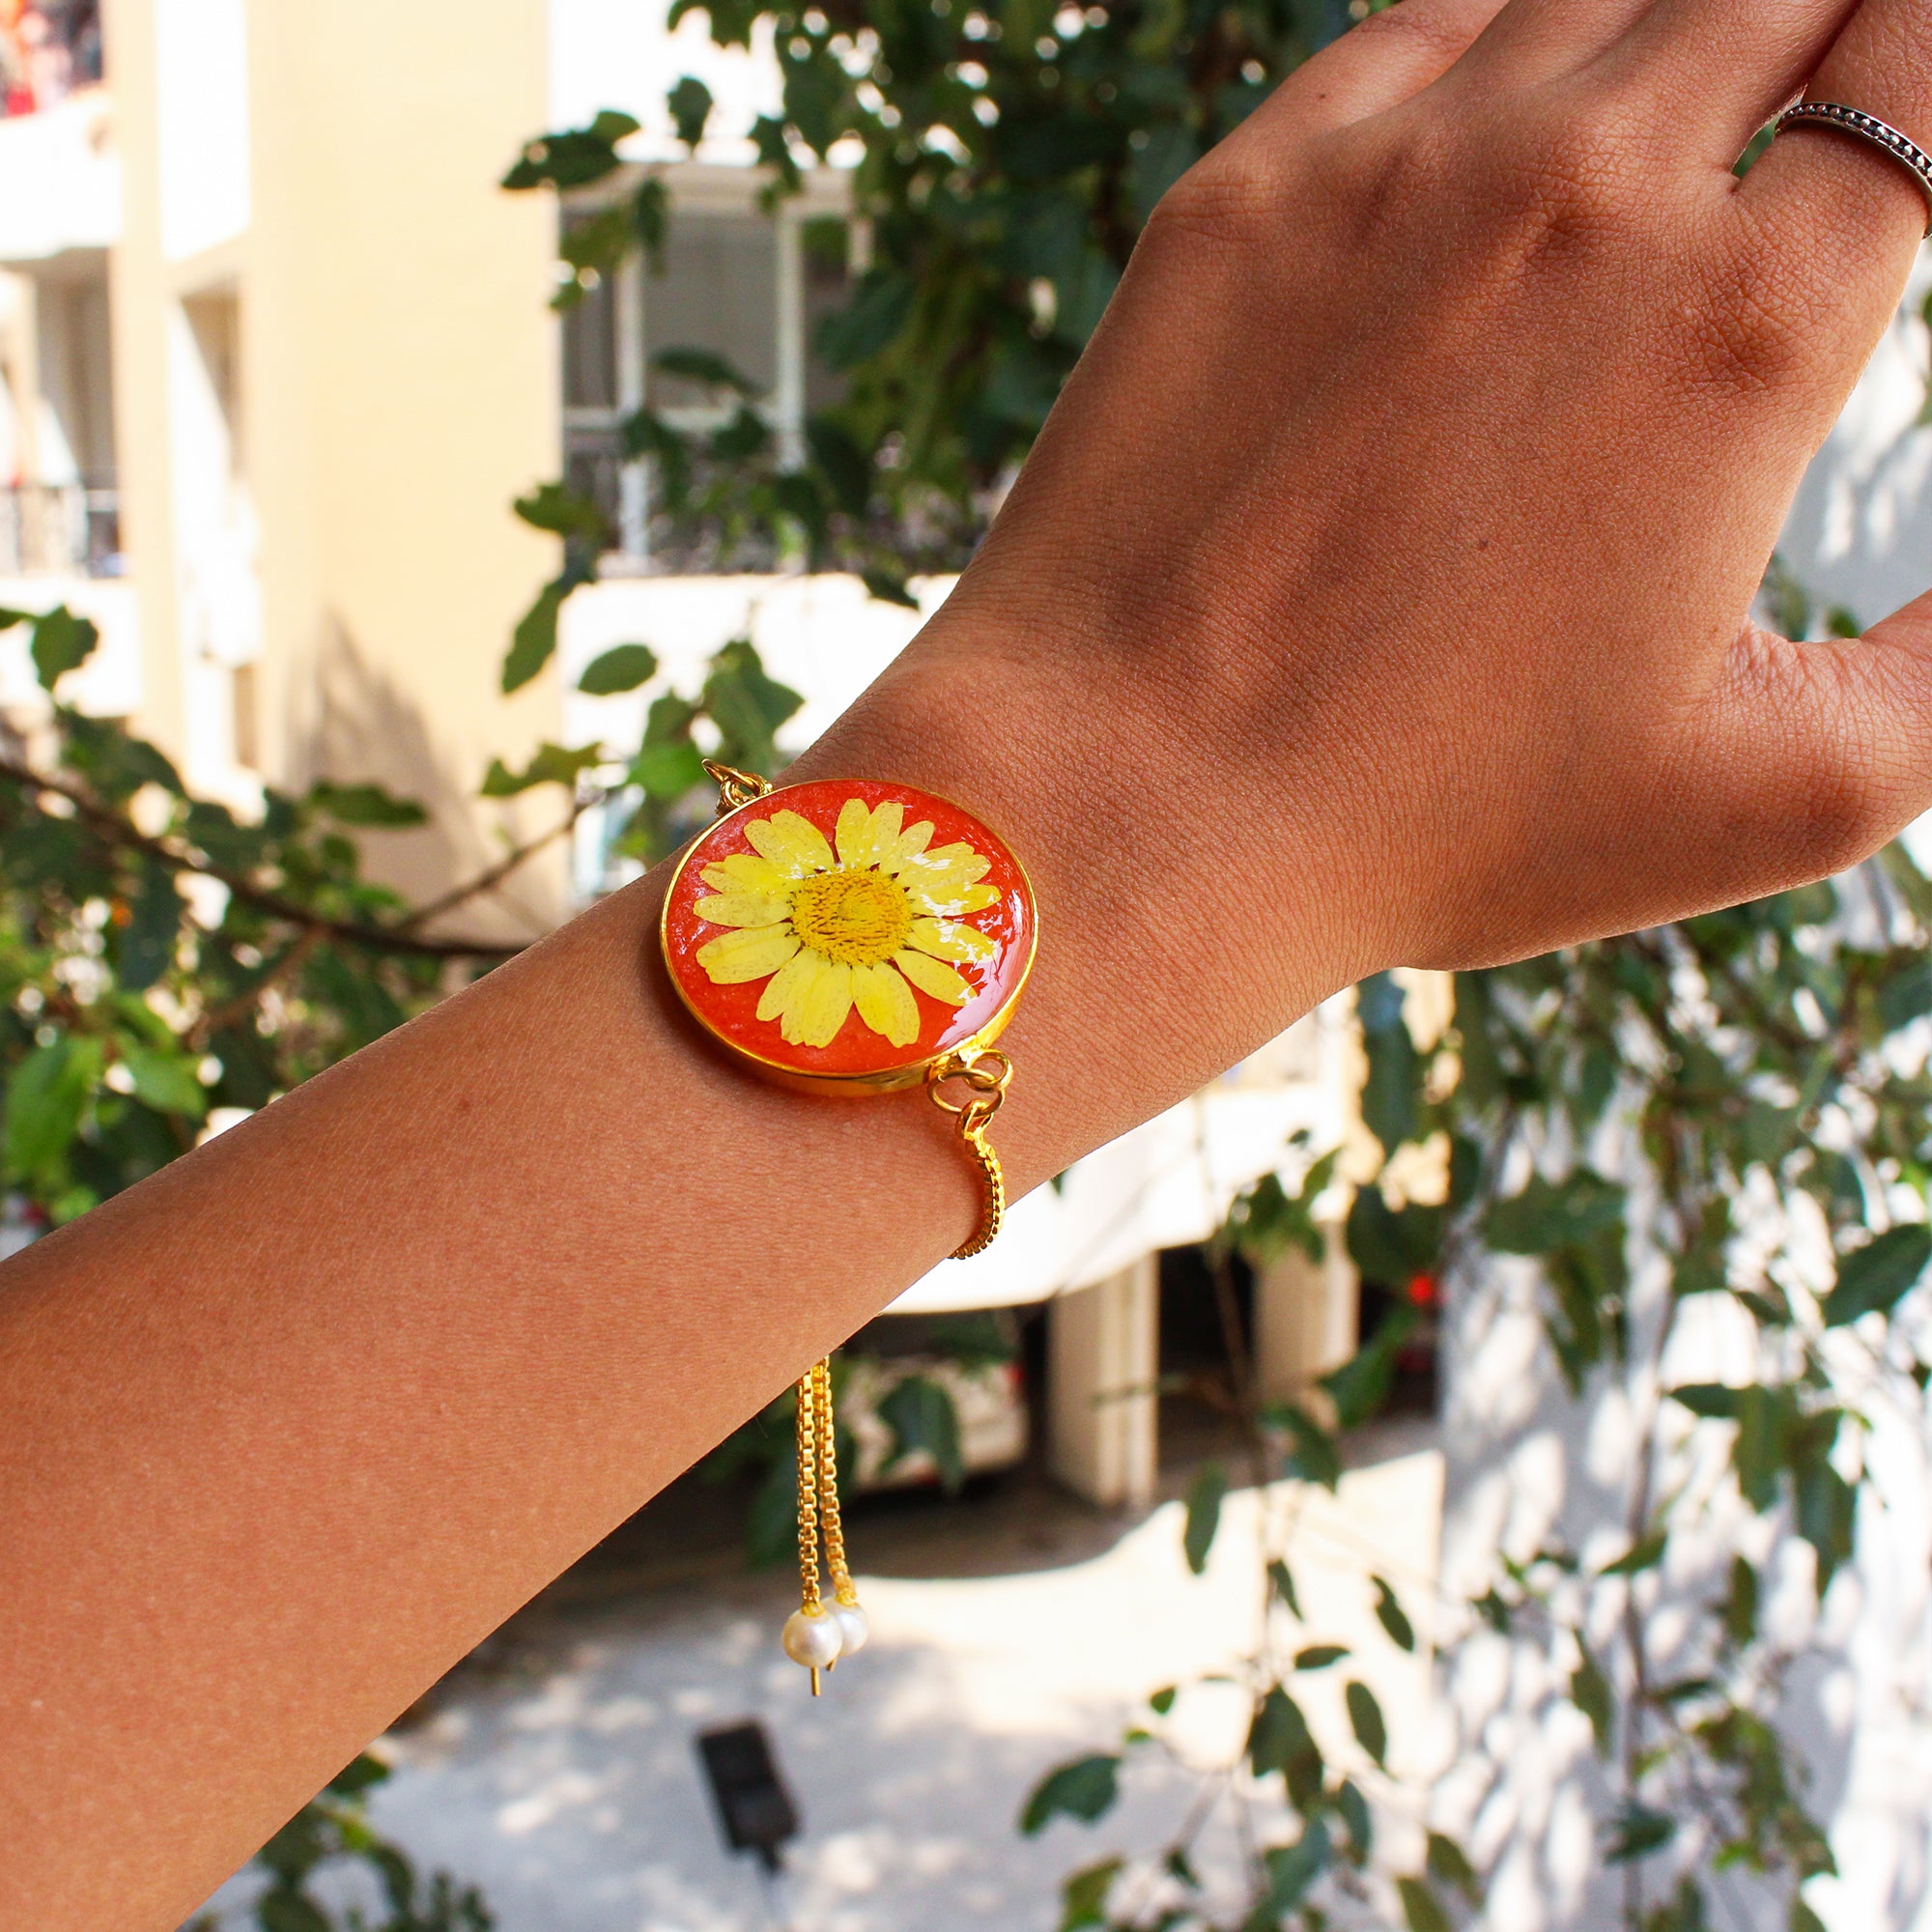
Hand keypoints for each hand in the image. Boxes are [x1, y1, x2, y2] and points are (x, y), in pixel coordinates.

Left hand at [812, 0, 1931, 1137]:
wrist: (1131, 803)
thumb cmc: (1435, 822)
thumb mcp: (1776, 798)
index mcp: (1743, 327)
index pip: (1915, 65)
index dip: (1922, 65)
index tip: (1896, 125)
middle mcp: (1583, 195)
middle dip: (1825, 21)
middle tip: (1812, 86)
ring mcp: (1397, 174)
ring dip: (1669, 21)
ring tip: (1678, 88)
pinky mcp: (1246, 195)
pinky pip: (1416, 29)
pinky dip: (1497, 35)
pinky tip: (1511, 93)